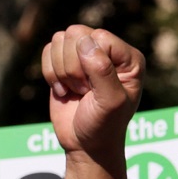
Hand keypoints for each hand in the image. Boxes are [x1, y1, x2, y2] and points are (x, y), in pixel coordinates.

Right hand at [42, 26, 145, 159]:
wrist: (86, 144)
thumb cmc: (104, 125)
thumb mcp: (111, 101)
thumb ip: (102, 71)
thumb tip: (85, 42)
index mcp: (130, 58)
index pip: (99, 37)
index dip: (89, 62)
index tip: (94, 88)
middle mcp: (109, 51)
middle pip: (77, 34)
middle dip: (73, 67)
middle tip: (85, 90)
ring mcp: (86, 55)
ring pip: (59, 40)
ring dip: (62, 71)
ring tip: (77, 90)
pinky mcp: (65, 62)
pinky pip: (47, 50)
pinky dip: (50, 72)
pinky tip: (64, 90)